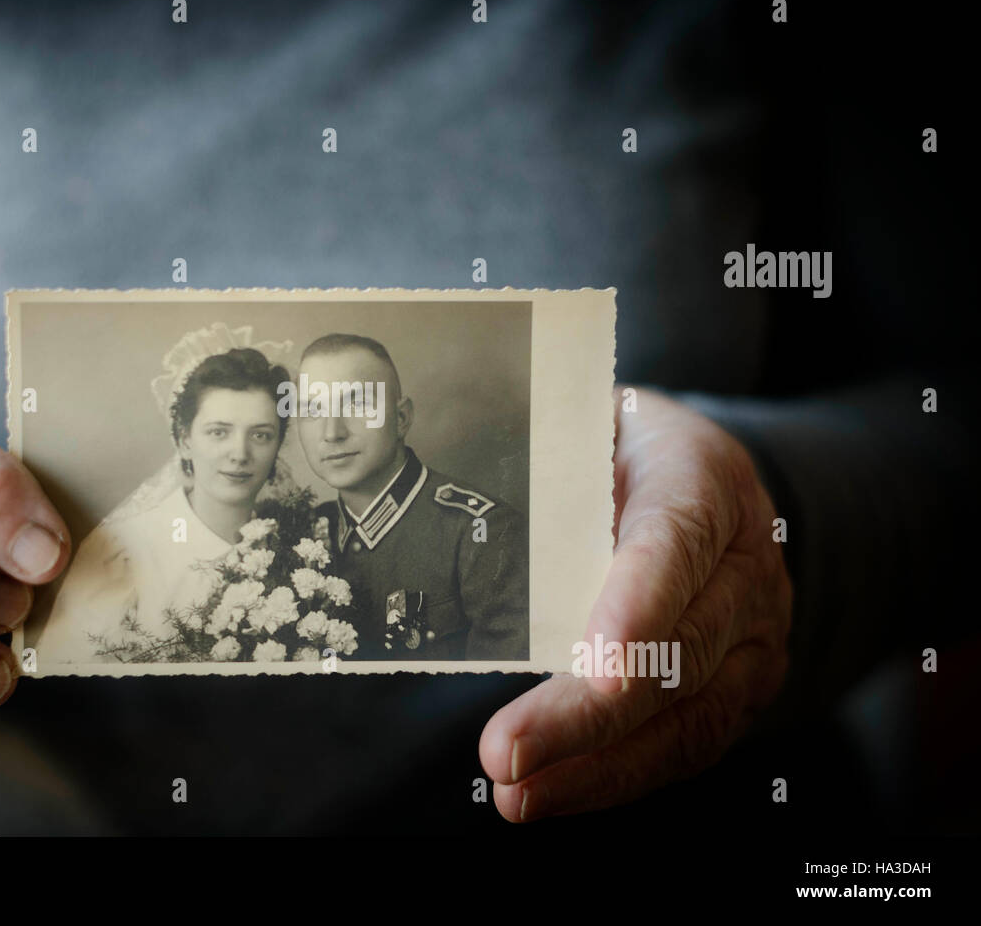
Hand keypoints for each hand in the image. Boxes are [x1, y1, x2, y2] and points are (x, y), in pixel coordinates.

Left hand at [478, 386, 791, 819]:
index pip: (676, 542)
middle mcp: (745, 560)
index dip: (637, 605)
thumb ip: (547, 463)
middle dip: (588, 713)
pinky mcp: (741, 683)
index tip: (595, 665)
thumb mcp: (586, 425)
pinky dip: (616, 776)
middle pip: (679, 648)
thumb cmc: (617, 447)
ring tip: (519, 791)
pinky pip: (687, 742)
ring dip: (597, 764)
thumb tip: (463, 506)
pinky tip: (554, 791)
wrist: (699, 473)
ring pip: (687, 713)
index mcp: (704, 476)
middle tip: (507, 750)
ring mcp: (754, 631)